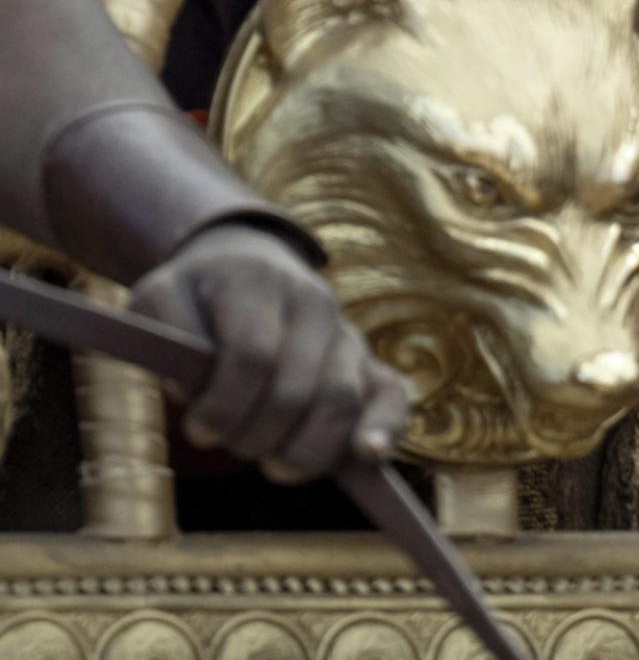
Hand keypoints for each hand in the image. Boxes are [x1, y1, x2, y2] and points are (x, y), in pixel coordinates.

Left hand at [129, 222, 408, 481]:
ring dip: (303, 450)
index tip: (196, 427)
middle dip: (254, 435)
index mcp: (259, 282)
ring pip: (340, 399)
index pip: (252, 355)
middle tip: (227, 442)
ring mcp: (343, 331)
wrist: (244, 263)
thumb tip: (191, 386)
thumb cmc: (195, 297)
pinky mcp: (364, 360)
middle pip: (296, 389)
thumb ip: (161, 334)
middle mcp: (312, 301)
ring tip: (272, 463)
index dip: (222, 405)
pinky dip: (386, 427)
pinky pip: (390, 392)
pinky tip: (368, 457)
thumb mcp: (159, 298)